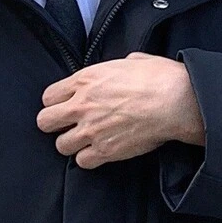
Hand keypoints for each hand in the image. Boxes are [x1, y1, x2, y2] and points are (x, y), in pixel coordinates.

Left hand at [36, 51, 205, 168]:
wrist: (176, 101)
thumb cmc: (159, 78)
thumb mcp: (131, 60)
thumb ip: (114, 68)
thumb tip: (121, 69)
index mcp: (85, 80)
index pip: (48, 96)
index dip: (56, 103)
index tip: (66, 106)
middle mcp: (82, 106)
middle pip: (45, 122)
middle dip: (54, 124)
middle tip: (68, 125)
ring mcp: (91, 130)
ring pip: (61, 145)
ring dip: (72, 144)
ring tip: (86, 140)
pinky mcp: (105, 151)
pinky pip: (82, 162)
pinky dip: (89, 158)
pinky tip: (100, 151)